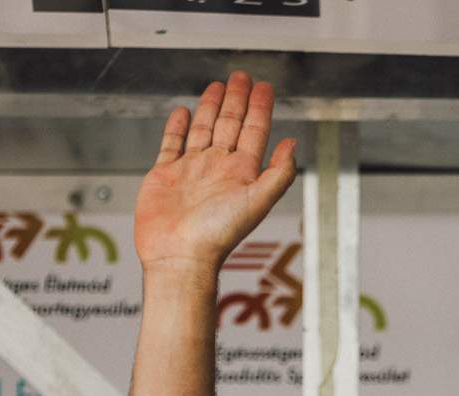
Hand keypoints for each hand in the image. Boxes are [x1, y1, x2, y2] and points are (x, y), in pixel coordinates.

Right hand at [134, 71, 297, 277]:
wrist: (179, 255)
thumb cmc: (218, 235)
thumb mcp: (258, 201)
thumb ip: (278, 173)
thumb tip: (293, 145)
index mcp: (241, 173)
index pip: (254, 131)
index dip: (260, 108)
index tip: (264, 87)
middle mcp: (218, 168)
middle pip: (230, 124)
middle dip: (236, 99)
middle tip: (241, 76)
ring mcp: (191, 170)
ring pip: (203, 129)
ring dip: (211, 107)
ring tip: (217, 86)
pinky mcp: (165, 175)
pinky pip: (172, 144)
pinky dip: (178, 127)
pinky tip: (184, 112)